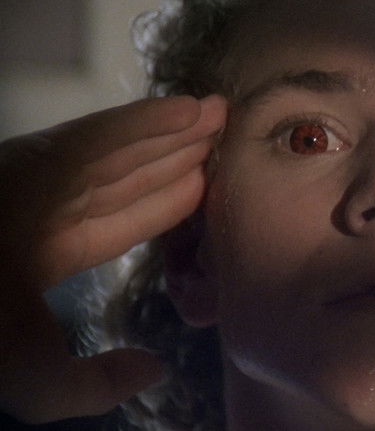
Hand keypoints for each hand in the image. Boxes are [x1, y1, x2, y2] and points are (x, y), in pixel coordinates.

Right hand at [0, 95, 226, 422]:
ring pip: (121, 150)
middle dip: (177, 157)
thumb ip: (97, 382)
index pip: (123, 221)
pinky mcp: (31, 158)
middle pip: (128, 177)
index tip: (211, 188)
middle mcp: (44, 209)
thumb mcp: (38, 381)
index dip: (168, 203)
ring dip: (172, 131)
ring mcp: (36, 179)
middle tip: (226, 136)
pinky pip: (99, 135)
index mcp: (46, 252)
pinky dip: (144, 120)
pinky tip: (187, 109)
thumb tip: (152, 370)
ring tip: (218, 114)